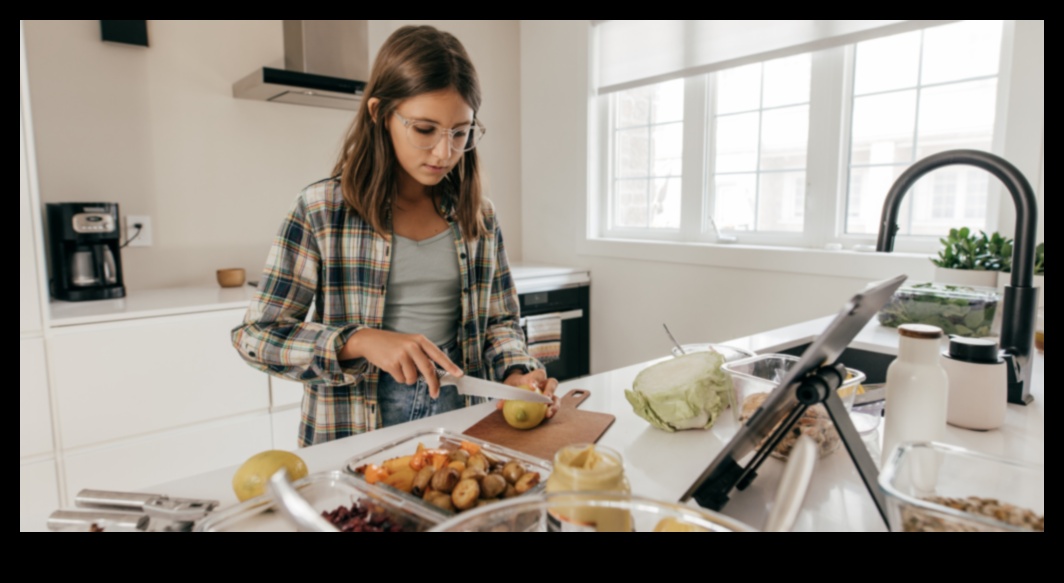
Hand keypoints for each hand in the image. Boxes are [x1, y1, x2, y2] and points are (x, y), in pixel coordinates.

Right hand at [342, 329, 462, 398]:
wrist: (370, 340)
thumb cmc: (393, 344)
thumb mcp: (410, 344)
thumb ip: (422, 356)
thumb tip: (434, 376)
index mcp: (420, 340)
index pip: (438, 355)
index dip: (450, 366)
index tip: (459, 374)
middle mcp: (412, 346)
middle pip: (428, 370)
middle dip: (433, 384)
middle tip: (435, 393)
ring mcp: (402, 354)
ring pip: (413, 378)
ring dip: (409, 378)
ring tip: (401, 367)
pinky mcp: (392, 363)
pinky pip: (402, 379)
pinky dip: (399, 378)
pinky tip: (393, 367)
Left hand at [496, 369, 560, 418]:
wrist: (520, 385)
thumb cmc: (515, 385)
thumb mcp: (509, 387)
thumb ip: (506, 396)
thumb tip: (499, 405)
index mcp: (535, 376)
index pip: (538, 375)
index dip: (536, 380)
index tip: (531, 386)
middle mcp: (545, 383)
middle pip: (552, 383)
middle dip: (550, 390)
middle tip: (545, 399)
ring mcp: (549, 393)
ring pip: (556, 397)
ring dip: (554, 405)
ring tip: (548, 413)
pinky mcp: (551, 402)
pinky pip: (553, 406)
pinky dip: (551, 411)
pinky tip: (546, 417)